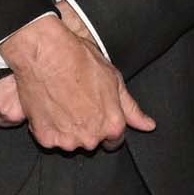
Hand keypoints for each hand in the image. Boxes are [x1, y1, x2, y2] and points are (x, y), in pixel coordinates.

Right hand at [1, 13, 154, 152]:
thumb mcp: (115, 81)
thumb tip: (148, 125)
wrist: (46, 53)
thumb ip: (132, 109)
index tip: (97, 113)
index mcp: (112, 125)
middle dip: (87, 126)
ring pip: (70, 141)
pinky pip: (49, 138)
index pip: (115, 141)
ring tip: (62, 101)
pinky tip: (49, 106)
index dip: (106, 125)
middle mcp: (91, 138)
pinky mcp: (45, 138)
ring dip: (67, 128)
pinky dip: (48, 127)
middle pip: (91, 141)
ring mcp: (67, 140)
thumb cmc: (80, 61)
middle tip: (78, 101)